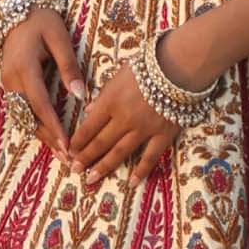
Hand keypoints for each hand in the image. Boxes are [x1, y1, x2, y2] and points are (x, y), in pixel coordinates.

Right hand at [0, 7, 84, 161]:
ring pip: (24, 117)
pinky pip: (22, 110)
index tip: (68, 144)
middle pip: (30, 117)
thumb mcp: (59, 38)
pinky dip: (36, 124)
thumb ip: (69, 66)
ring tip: (62, 154)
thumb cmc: (41, 20)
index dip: (54, 127)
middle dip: (50, 139)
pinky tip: (50, 137)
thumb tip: (80, 95)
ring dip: (42, 136)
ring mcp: (7, 83)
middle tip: (70, 158)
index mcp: (24, 68)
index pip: (40, 104)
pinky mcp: (9, 84)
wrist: (16, 8)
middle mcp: (11, 80)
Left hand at [66, 32, 211, 189]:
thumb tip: (89, 111)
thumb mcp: (119, 74)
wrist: (180, 66)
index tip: (68, 151)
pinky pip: (149, 157)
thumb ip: (104, 95)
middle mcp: (123, 119)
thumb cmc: (148, 65)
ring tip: (91, 179)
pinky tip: (130, 183)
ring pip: (119, 152)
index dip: (77, 141)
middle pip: (100, 142)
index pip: (89, 126)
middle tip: (74, 170)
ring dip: (103, 167)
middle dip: (85, 157)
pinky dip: (140, 171)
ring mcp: (143, 129)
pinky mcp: (162, 135)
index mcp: (110, 101)